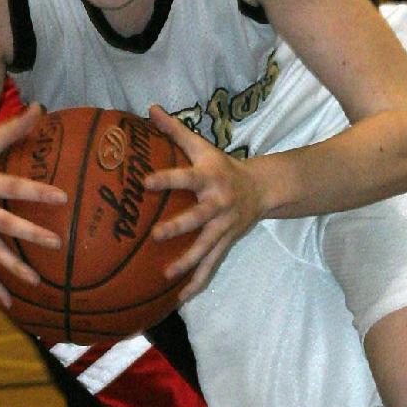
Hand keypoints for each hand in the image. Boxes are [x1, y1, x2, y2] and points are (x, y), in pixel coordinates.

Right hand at [0, 105, 65, 306]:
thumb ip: (14, 127)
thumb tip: (42, 107)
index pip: (11, 186)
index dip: (36, 191)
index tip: (62, 196)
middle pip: (2, 224)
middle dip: (29, 234)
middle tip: (57, 242)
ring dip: (15, 267)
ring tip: (38, 282)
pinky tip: (12, 304)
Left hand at [142, 106, 265, 299]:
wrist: (262, 188)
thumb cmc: (223, 166)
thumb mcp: (201, 146)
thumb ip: (174, 130)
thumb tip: (149, 107)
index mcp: (209, 178)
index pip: (185, 177)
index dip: (166, 179)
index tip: (145, 183)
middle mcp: (218, 204)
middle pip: (198, 217)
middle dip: (179, 226)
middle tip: (156, 235)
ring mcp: (223, 227)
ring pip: (206, 247)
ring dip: (187, 262)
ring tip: (166, 276)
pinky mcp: (226, 243)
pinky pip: (211, 266)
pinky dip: (197, 282)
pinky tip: (180, 298)